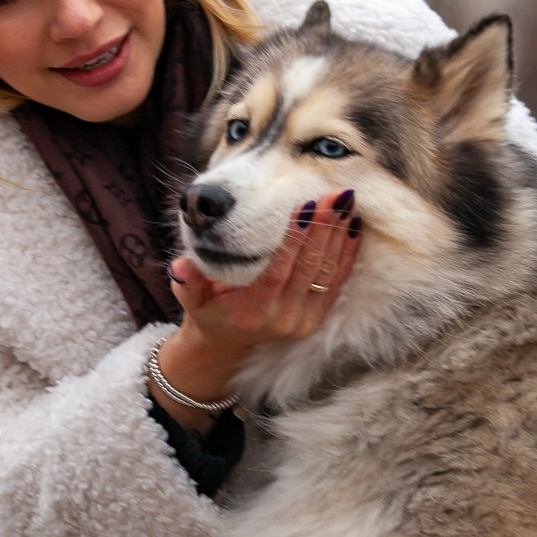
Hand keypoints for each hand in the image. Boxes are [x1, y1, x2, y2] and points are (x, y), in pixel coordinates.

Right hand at [148, 190, 360, 427]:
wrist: (227, 341)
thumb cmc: (208, 308)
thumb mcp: (191, 297)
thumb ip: (188, 281)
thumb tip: (182, 266)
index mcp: (252, 313)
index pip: (277, 272)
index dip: (293, 241)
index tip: (305, 207)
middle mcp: (282, 319)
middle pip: (308, 269)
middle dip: (324, 229)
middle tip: (334, 195)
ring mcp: (303, 321)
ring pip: (327, 274)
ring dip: (339, 237)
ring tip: (346, 203)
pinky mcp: (317, 318)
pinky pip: (337, 283)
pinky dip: (347, 254)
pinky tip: (354, 227)